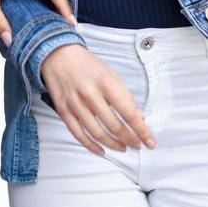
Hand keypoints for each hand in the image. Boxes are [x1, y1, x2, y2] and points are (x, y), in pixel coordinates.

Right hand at [38, 44, 156, 154]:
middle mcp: (90, 94)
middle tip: (137, 145)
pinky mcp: (63, 110)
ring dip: (113, 145)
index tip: (150, 141)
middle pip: (114, 126)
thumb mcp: (111, 75)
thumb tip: (138, 118)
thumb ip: (125, 96)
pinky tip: (101, 150)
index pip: (129, 113)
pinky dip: (91, 146)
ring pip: (97, 133)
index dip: (141, 130)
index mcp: (106, 83)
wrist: (58, 55)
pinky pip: (78, 134)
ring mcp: (75, 103)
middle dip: (130, 139)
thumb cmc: (87, 65)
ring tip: (123, 148)